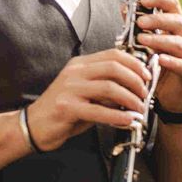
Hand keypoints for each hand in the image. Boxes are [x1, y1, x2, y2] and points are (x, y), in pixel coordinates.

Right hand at [24, 48, 154, 148]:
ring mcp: (70, 89)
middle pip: (114, 67)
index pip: (113, 55)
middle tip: (145, 94)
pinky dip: (118, 116)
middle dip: (136, 81)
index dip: (134, 64)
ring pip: (109, 87)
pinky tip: (128, 121)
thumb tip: (135, 90)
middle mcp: (75, 73)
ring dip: (130, 99)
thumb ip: (107, 89)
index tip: (147, 76)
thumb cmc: (63, 111)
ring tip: (139, 109)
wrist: (34, 126)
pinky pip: (98, 110)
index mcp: (80, 65)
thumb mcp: (86, 94)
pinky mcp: (67, 107)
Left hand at [135, 0, 181, 114]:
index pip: (173, 5)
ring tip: (142, 40)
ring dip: (160, 40)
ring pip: (180, 43)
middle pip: (178, 21)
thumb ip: (138, 27)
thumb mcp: (147, 44)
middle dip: (158, 20)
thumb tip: (125, 7)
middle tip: (140, 22)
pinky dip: (171, 61)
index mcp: (178, 27)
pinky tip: (159, 59)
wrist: (172, 97)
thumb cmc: (159, 66)